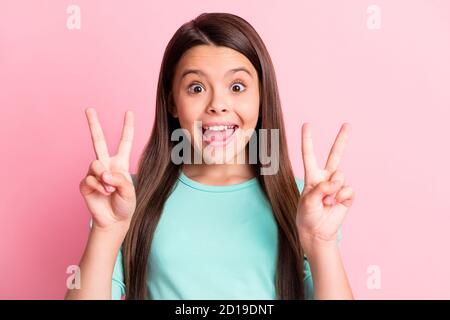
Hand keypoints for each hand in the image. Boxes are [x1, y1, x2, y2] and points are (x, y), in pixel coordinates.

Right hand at [79, 108, 135, 231]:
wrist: (115, 221)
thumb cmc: (126, 205)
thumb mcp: (130, 191)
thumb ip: (119, 179)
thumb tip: (103, 173)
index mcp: (120, 163)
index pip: (125, 142)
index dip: (127, 127)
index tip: (129, 112)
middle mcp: (106, 165)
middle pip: (98, 140)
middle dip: (94, 124)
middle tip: (89, 108)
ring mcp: (95, 173)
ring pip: (95, 164)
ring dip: (103, 177)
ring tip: (109, 189)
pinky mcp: (85, 183)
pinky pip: (89, 179)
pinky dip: (98, 186)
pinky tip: (102, 193)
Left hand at [296, 123, 355, 255]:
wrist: (317, 232)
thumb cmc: (307, 216)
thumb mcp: (307, 202)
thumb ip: (320, 189)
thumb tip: (336, 183)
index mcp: (312, 176)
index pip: (309, 154)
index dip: (308, 140)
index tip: (307, 124)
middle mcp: (326, 177)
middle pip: (335, 155)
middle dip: (342, 139)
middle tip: (347, 124)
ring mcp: (338, 186)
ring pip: (340, 176)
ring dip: (333, 190)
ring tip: (326, 202)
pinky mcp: (347, 196)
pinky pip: (348, 190)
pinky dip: (341, 198)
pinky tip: (335, 204)